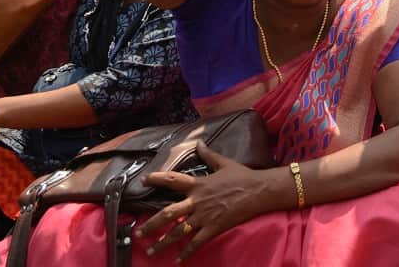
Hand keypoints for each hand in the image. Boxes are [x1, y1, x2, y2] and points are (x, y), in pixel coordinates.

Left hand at [138, 142, 274, 261]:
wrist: (259, 190)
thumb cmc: (243, 176)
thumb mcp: (224, 163)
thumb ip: (209, 155)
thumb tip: (199, 143)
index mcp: (199, 184)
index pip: (172, 180)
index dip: (157, 179)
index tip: (144, 180)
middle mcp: (197, 201)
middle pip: (169, 213)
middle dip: (152, 224)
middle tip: (139, 232)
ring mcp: (205, 216)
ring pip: (178, 231)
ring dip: (163, 242)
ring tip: (150, 250)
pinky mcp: (214, 227)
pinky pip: (196, 242)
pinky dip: (186, 252)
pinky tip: (178, 260)